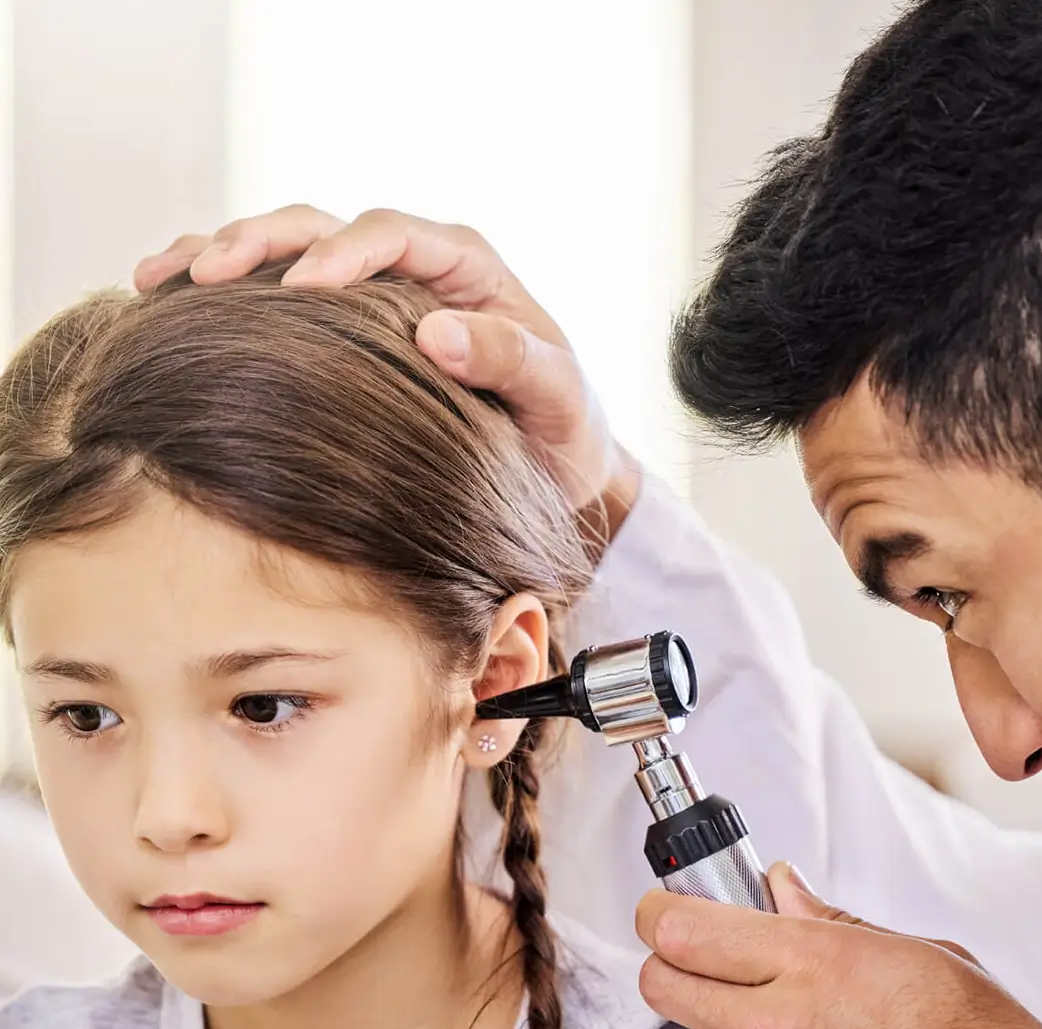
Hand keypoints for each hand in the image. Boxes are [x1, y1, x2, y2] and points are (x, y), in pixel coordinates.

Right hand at [133, 204, 637, 523]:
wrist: (554, 466)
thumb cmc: (563, 432)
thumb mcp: (558, 398)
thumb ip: (513, 360)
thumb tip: (437, 332)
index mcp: (465, 267)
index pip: (392, 234)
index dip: (340, 252)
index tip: (299, 288)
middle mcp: (412, 268)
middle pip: (320, 226)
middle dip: (258, 242)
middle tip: (203, 274)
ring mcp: (372, 296)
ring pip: (285, 251)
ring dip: (220, 256)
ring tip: (156, 279)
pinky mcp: (342, 331)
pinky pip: (276, 298)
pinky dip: (223, 296)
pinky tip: (167, 304)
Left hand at [636, 864, 1041, 1028]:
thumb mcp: (925, 959)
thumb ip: (836, 921)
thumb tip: (782, 888)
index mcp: (814, 964)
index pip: (683, 927)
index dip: (658, 913)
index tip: (659, 912)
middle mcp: (778, 1028)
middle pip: (662, 984)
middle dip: (669, 970)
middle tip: (694, 970)